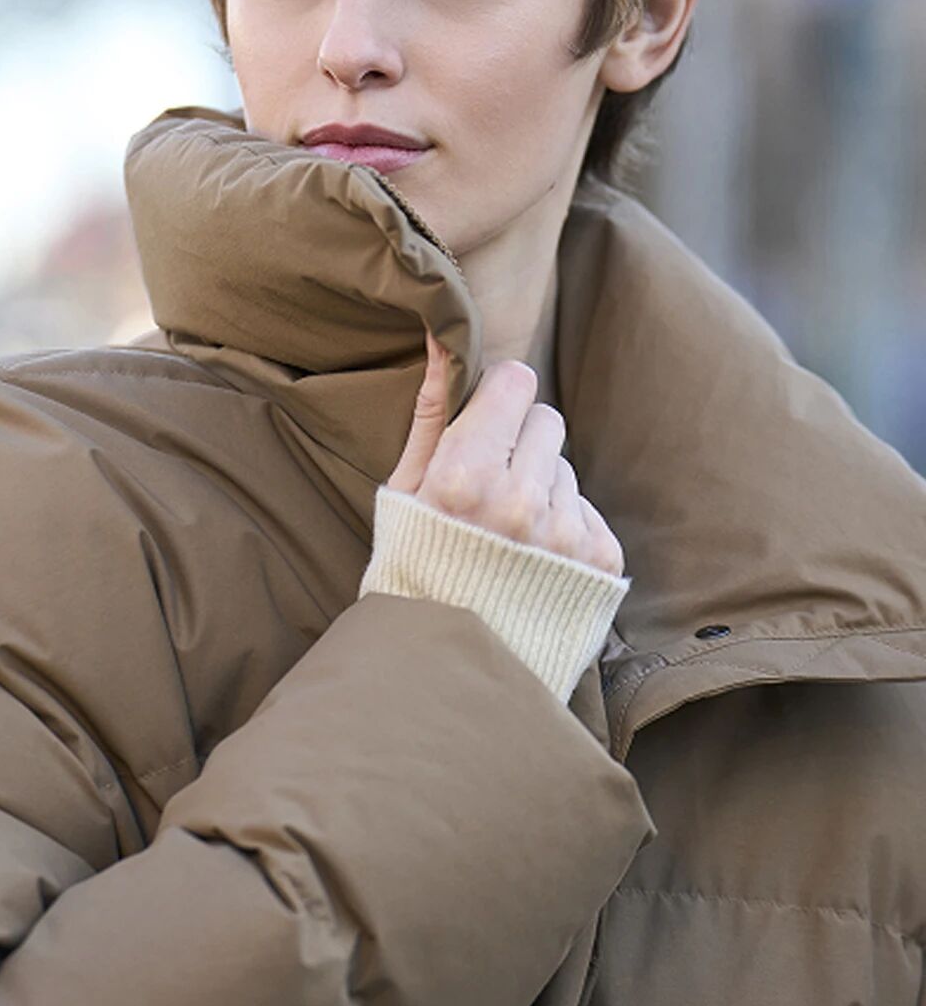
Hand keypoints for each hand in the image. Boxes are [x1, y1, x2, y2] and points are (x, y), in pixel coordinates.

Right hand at [387, 328, 625, 575]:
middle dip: (521, 442)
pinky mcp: (601, 560)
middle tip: (491, 487)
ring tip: (508, 534)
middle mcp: (520, 502)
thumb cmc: (414, 569)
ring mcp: (565, 533)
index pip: (516, 382)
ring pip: (567, 467)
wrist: (450, 666)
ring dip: (542, 487)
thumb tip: (443, 338)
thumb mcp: (404, 492)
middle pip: (546, 419)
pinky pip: (588, 508)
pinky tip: (533, 558)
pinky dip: (564, 525)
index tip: (485, 423)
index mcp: (463, 477)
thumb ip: (431, 411)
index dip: (498, 400)